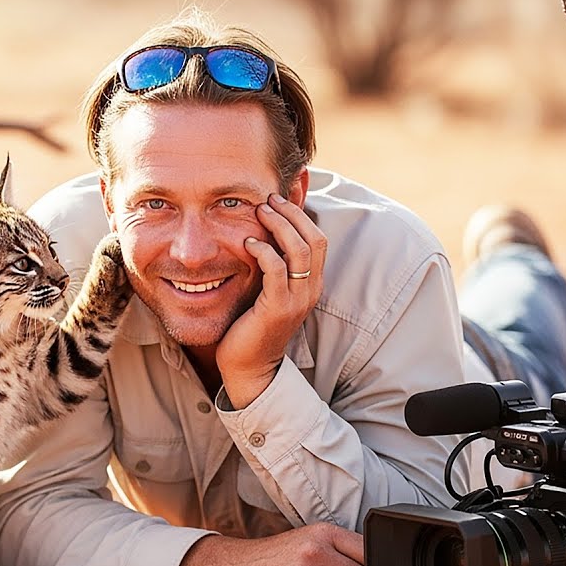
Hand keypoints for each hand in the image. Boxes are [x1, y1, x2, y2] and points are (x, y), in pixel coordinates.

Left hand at [217, 193, 326, 408]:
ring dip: (280, 226)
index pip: (318, 239)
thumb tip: (262, 233)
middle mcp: (310, 290)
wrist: (248, 366)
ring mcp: (296, 300)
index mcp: (311, 284)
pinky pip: (276, 271)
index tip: (276, 198)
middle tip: (267, 198)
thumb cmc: (252, 325)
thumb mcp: (267, 289)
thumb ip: (271, 264)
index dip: (300, 214)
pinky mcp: (277, 309)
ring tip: (259, 211)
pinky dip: (264, 252)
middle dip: (292, 213)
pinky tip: (247, 243)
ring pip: (300, 251)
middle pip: (314, 239)